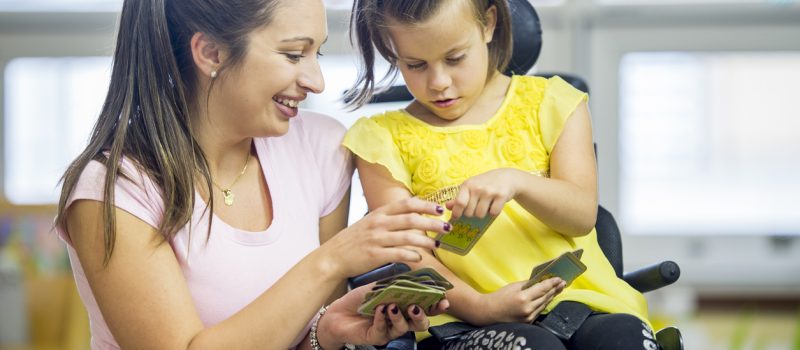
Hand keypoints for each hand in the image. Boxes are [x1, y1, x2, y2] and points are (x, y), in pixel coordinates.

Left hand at [317, 284, 449, 346]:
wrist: (338, 312)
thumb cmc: (361, 299)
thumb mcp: (380, 287)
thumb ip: (397, 283)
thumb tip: (414, 272)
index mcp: (405, 307)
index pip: (426, 307)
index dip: (436, 305)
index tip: (444, 298)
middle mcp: (400, 320)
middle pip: (420, 323)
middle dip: (423, 315)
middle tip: (418, 306)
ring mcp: (389, 330)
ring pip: (404, 328)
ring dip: (400, 317)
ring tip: (393, 306)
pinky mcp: (376, 337)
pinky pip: (383, 330)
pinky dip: (382, 319)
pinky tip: (379, 310)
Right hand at [323, 197, 450, 278]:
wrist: (333, 257)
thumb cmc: (354, 240)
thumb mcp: (370, 222)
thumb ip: (389, 218)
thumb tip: (413, 215)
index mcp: (379, 213)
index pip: (406, 204)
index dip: (425, 205)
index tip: (440, 209)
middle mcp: (379, 223)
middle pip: (411, 219)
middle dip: (432, 223)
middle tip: (448, 227)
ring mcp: (376, 239)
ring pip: (408, 237)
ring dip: (426, 241)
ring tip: (438, 245)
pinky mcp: (375, 256)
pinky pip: (398, 254)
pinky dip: (411, 255)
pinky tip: (419, 258)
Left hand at [448, 168, 524, 218]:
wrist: (507, 177)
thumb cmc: (485, 184)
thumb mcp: (471, 187)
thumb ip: (459, 198)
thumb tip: (447, 207)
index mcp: (467, 185)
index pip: (459, 203)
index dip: (456, 213)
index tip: (456, 217)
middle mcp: (477, 187)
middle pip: (469, 213)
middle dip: (472, 214)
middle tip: (476, 207)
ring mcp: (489, 192)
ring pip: (480, 215)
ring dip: (483, 214)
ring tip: (486, 205)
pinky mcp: (501, 196)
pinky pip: (493, 213)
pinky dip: (493, 213)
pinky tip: (494, 204)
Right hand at [478, 277, 565, 323]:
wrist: (489, 312)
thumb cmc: (499, 297)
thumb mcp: (513, 286)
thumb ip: (528, 284)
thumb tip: (540, 281)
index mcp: (523, 298)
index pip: (542, 289)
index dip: (552, 283)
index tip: (559, 278)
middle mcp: (528, 309)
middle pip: (546, 297)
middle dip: (555, 289)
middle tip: (562, 282)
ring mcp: (528, 317)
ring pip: (544, 304)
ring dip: (552, 296)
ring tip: (558, 289)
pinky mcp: (528, 322)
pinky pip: (539, 311)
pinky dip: (544, 304)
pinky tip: (548, 298)